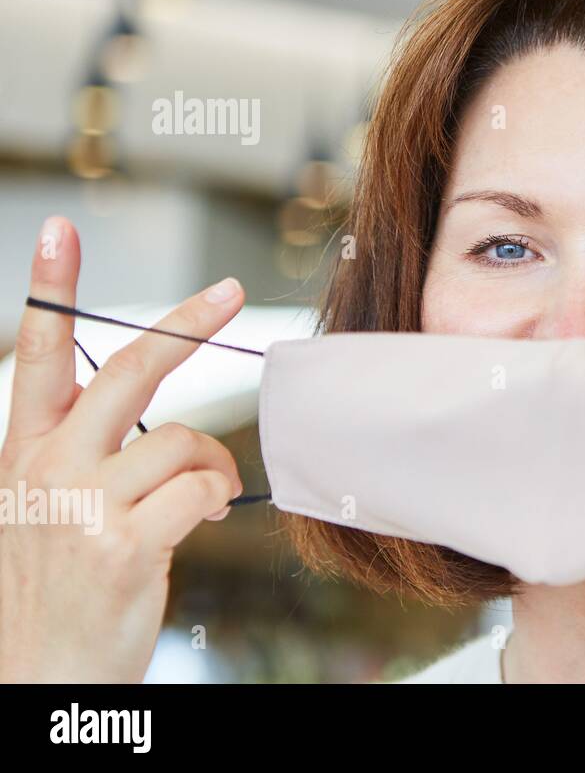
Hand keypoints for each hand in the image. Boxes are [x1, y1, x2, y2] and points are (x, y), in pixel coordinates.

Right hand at [0, 216, 244, 681]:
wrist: (38, 681)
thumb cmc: (58, 593)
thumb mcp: (48, 513)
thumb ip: (86, 458)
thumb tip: (158, 426)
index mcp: (23, 456)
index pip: (36, 360)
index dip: (49, 292)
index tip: (59, 232)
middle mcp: (47, 471)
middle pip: (127, 371)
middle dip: (185, 324)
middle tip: (230, 290)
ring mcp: (82, 507)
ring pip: (183, 438)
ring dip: (212, 463)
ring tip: (203, 494)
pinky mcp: (122, 545)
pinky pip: (200, 489)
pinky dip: (214, 499)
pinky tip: (200, 520)